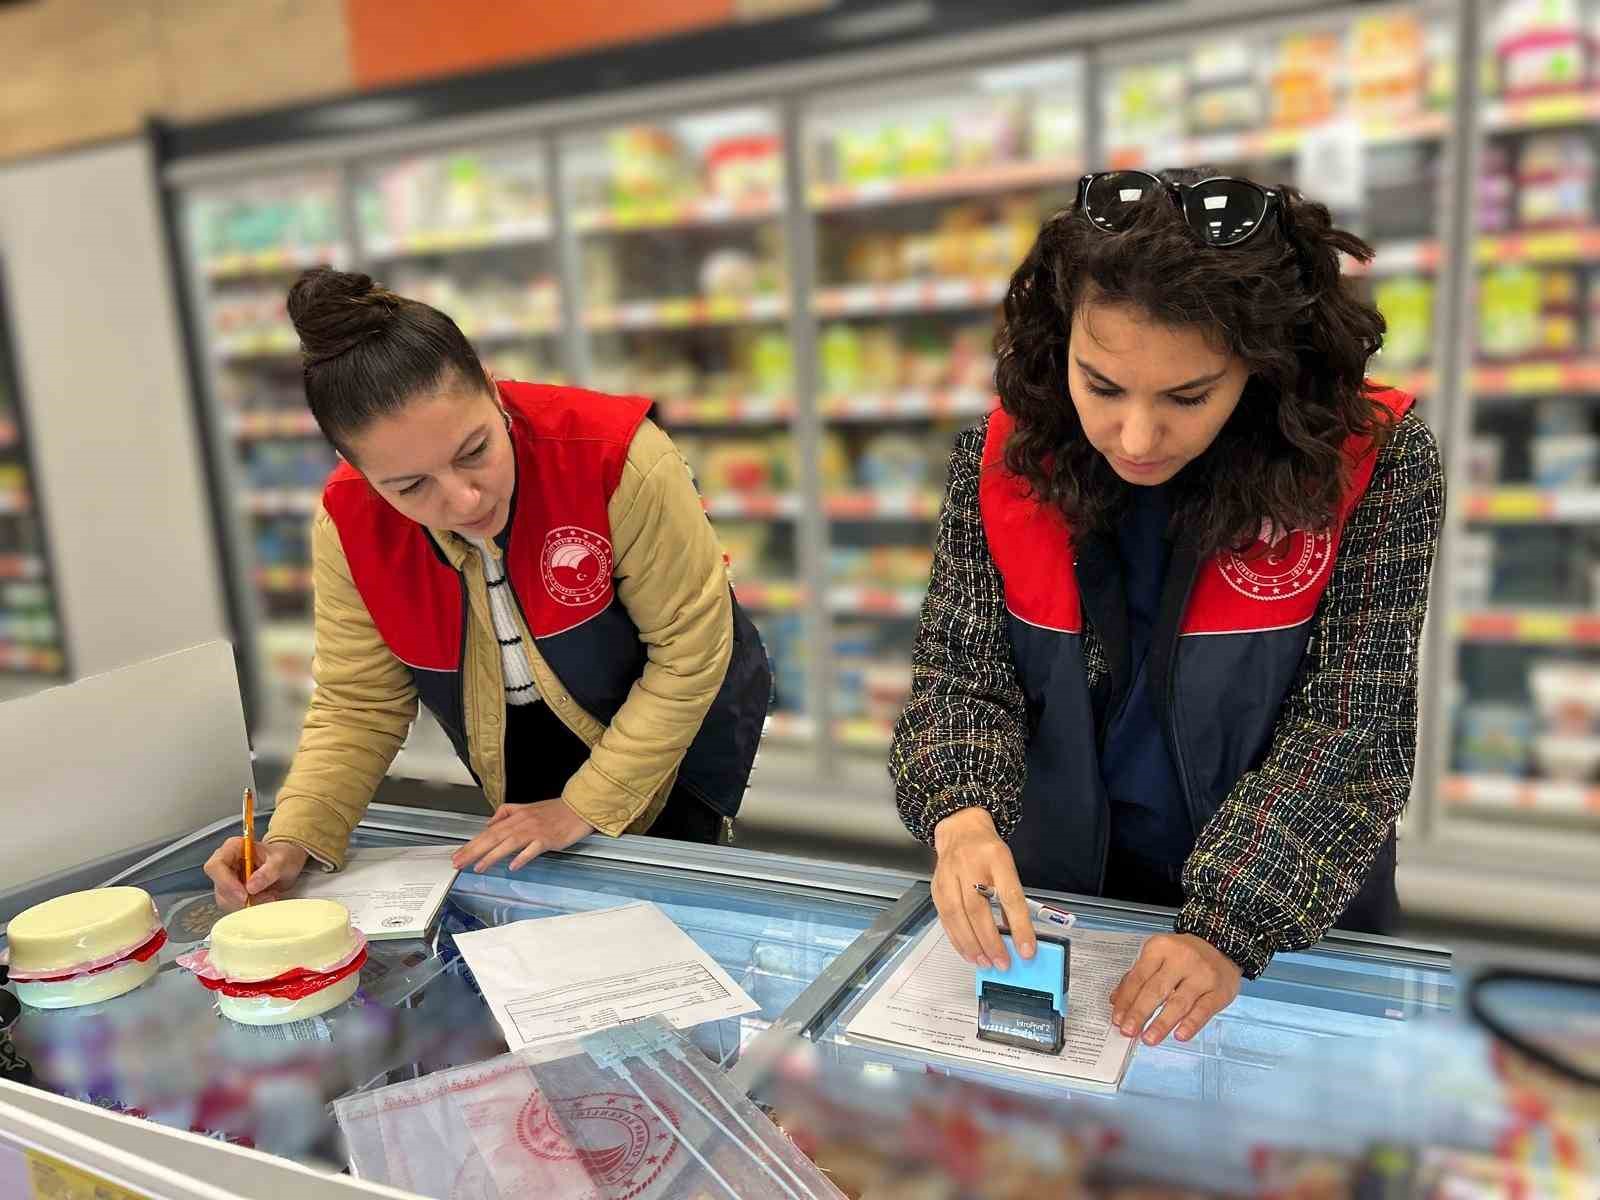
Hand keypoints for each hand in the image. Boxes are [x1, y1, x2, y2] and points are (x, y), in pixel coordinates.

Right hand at [204, 839, 308, 910]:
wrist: (287, 862)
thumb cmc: (283, 855)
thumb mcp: (281, 861)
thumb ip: (268, 872)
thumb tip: (251, 887)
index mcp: (233, 848)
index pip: (216, 866)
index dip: (226, 882)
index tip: (244, 893)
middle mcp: (226, 863)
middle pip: (219, 886)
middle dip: (240, 897)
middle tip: (262, 897)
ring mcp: (227, 879)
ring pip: (225, 899)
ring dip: (247, 903)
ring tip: (269, 896)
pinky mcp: (232, 892)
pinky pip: (234, 905)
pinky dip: (249, 906)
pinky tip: (265, 898)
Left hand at [453, 798, 594, 873]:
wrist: (578, 808)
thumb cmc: (555, 810)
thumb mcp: (528, 807)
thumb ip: (507, 812)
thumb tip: (490, 822)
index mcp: (516, 815)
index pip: (489, 830)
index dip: (472, 843)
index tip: (458, 854)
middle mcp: (522, 822)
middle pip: (493, 837)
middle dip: (474, 850)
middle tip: (458, 862)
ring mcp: (535, 831)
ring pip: (509, 843)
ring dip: (492, 856)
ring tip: (478, 867)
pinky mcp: (548, 839)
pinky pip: (532, 849)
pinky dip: (522, 857)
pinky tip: (513, 866)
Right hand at [930, 807, 1034, 970]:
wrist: (960, 828)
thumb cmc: (988, 851)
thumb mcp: (1008, 867)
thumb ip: (1011, 898)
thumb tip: (1016, 936)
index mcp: (996, 858)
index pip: (1010, 896)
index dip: (1019, 926)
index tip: (1027, 950)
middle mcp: (970, 865)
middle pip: (979, 909)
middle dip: (991, 941)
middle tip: (1003, 963)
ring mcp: (949, 876)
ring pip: (958, 916)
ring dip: (972, 944)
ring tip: (985, 962)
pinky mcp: (936, 887)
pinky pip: (945, 918)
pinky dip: (956, 939)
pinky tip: (968, 952)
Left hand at [1110, 933, 1241, 1045]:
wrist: (1221, 946)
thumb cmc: (1183, 955)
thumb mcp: (1157, 956)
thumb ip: (1136, 977)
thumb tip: (1116, 1001)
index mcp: (1160, 948)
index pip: (1138, 977)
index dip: (1126, 1000)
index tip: (1117, 1019)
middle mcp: (1181, 959)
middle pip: (1156, 990)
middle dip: (1139, 1013)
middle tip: (1128, 1031)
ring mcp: (1202, 975)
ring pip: (1178, 1002)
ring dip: (1162, 1023)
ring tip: (1148, 1039)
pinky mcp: (1219, 991)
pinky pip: (1203, 1010)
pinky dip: (1190, 1024)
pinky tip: (1179, 1035)